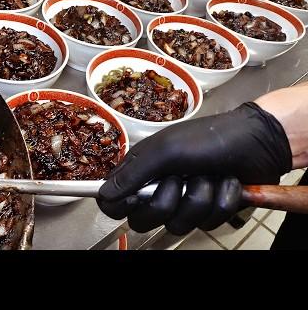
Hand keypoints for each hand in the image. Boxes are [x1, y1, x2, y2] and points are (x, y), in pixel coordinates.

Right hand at [97, 102, 291, 234]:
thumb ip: (132, 174)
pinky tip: (226, 182)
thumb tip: (103, 195)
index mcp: (141, 169)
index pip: (113, 199)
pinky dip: (221, 201)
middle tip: (178, 180)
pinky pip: (208, 222)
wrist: (257, 142)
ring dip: (200, 198)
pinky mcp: (207, 210)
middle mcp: (158, 187)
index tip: (136, 198)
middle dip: (167, 201)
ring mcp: (183, 200)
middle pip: (144, 219)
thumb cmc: (209, 138)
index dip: (120, 205)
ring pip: (179, 224)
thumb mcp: (166, 150)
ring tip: (210, 175)